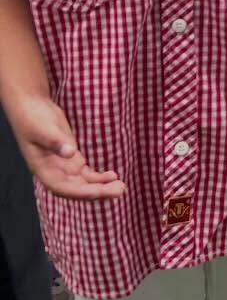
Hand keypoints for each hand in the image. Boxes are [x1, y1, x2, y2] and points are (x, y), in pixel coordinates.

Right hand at [7, 95, 124, 200]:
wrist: (32, 107)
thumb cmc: (33, 118)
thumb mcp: (43, 128)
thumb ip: (56, 142)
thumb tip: (70, 153)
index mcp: (42, 169)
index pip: (61, 187)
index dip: (79, 192)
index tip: (98, 192)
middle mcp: (53, 172)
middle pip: (76, 189)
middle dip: (97, 192)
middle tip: (119, 190)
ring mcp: (63, 166)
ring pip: (83, 183)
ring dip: (101, 187)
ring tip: (120, 186)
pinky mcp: (71, 159)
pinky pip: (86, 174)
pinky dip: (98, 177)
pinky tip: (112, 176)